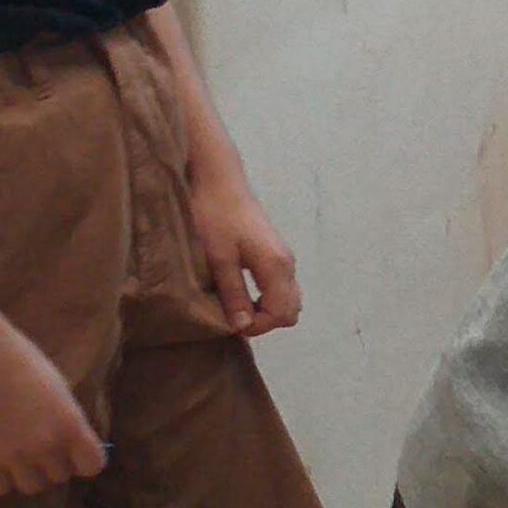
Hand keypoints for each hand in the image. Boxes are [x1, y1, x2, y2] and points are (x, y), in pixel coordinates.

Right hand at [0, 322, 106, 496]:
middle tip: (40, 446)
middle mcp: (46, 447)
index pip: (93, 465)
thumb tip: (73, 447)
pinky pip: (0, 488)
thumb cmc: (21, 364)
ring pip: (31, 486)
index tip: (76, 451)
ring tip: (18, 453)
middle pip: (60, 476)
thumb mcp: (59, 391)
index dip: (85, 459)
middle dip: (54, 463)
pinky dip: (1, 477)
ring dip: (28, 474)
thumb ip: (67, 422)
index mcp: (71, 425)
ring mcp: (13, 458)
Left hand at [190, 168, 303, 336]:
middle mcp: (287, 263)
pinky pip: (280, 286)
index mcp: (277, 266)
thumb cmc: (216, 218)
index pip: (282, 314)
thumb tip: (242, 326)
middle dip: (265, 320)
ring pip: (287, 298)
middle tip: (234, 315)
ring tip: (235, 304)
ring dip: (266, 308)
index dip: (257, 326)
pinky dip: (266, 297)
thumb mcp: (219, 259)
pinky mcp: (274, 252)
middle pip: (291, 309)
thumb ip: (234, 293)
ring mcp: (283, 256)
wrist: (218, 181)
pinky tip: (241, 290)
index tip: (230, 322)